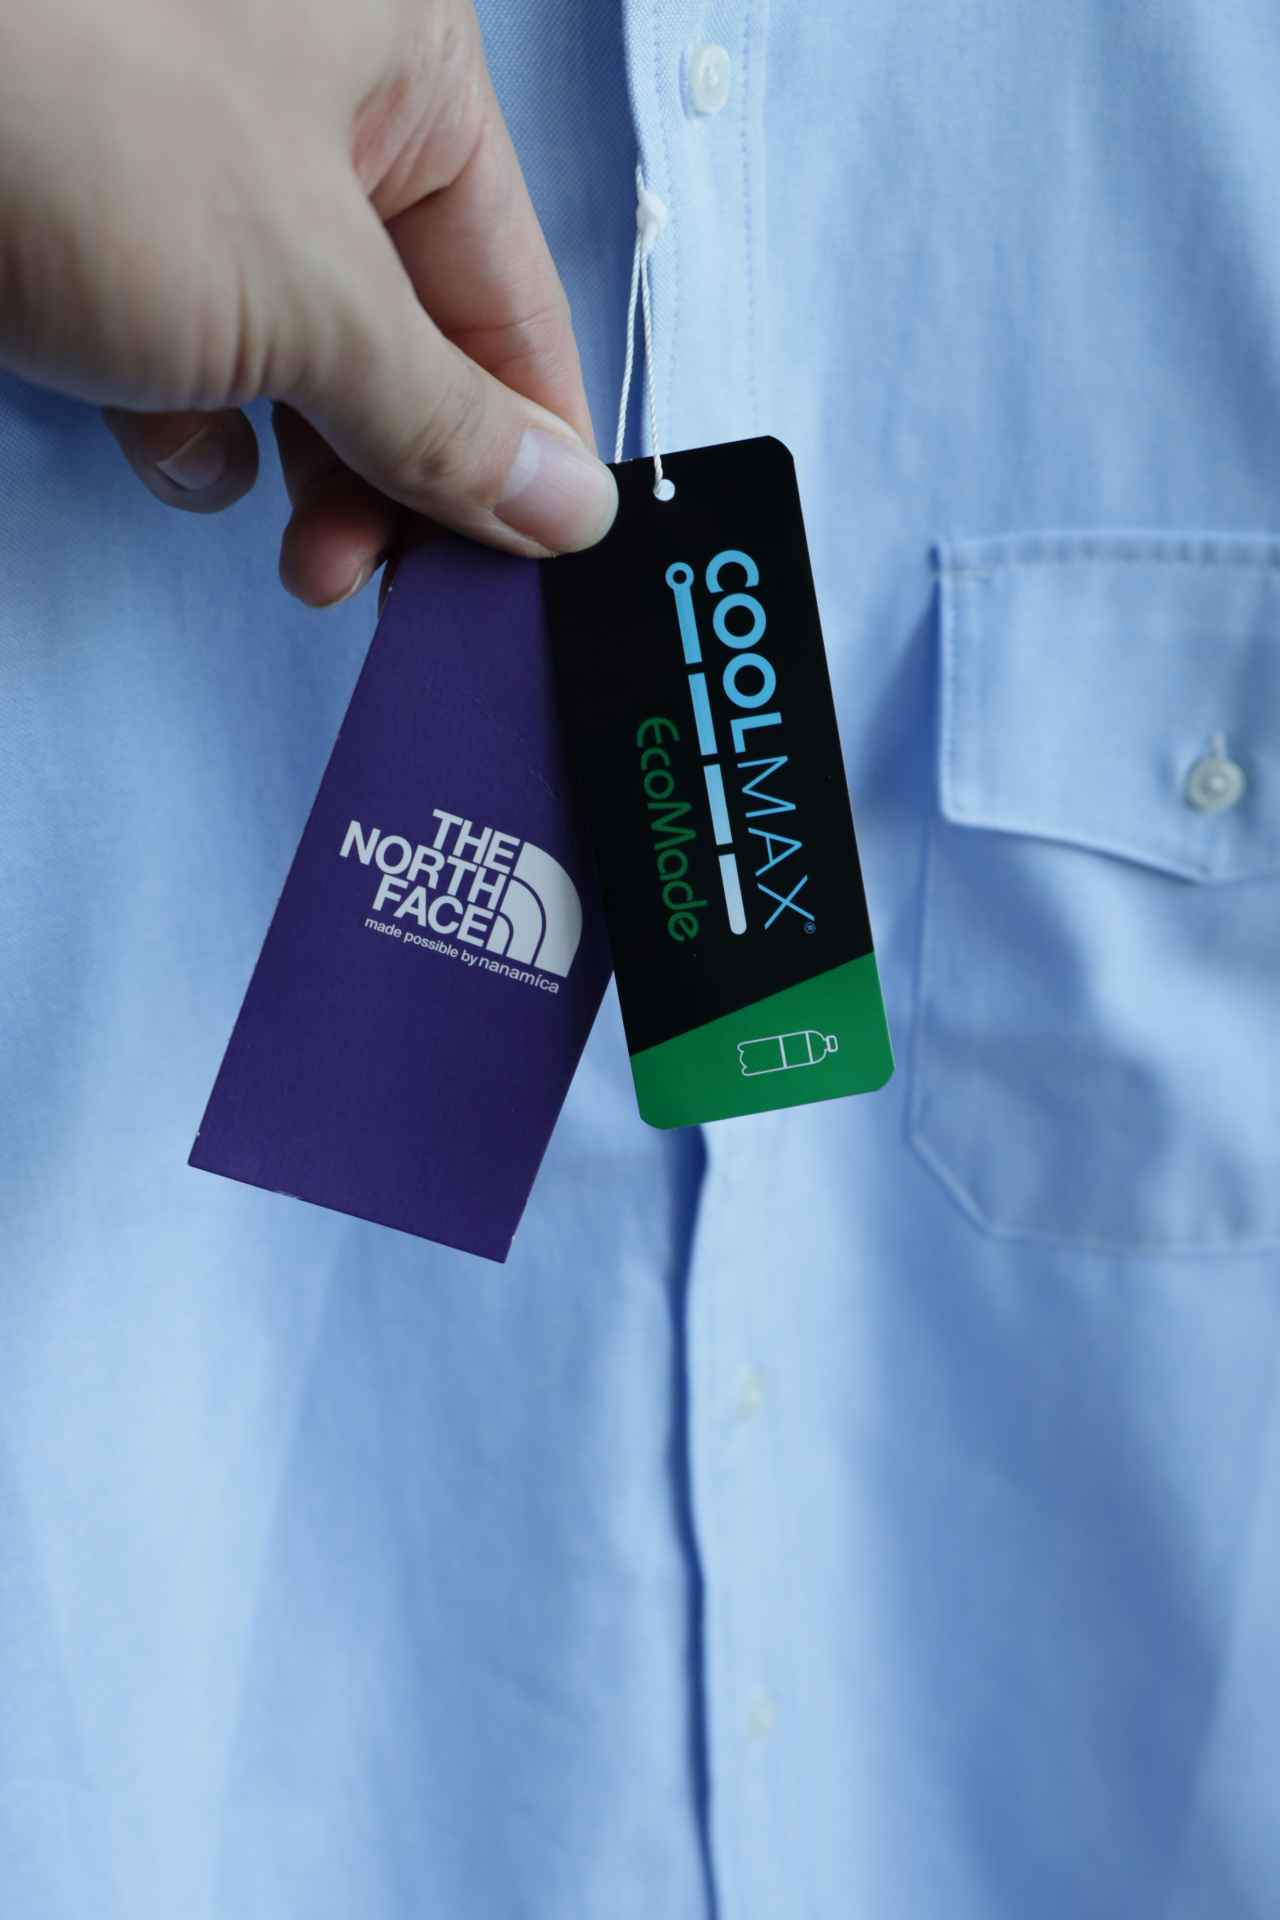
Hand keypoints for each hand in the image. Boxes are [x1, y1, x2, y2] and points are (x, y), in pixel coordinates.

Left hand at [0, 0, 616, 603]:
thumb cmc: (57, 103)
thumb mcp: (303, 295)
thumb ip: (445, 420)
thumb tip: (570, 507)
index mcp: (403, 70)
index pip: (514, 298)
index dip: (528, 446)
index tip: (525, 564)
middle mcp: (313, 108)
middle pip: (410, 344)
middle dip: (397, 480)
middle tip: (376, 580)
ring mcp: (198, 168)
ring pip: (303, 365)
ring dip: (300, 469)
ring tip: (290, 544)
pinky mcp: (102, 227)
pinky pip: (193, 355)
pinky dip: (184, 418)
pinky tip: (158, 433)